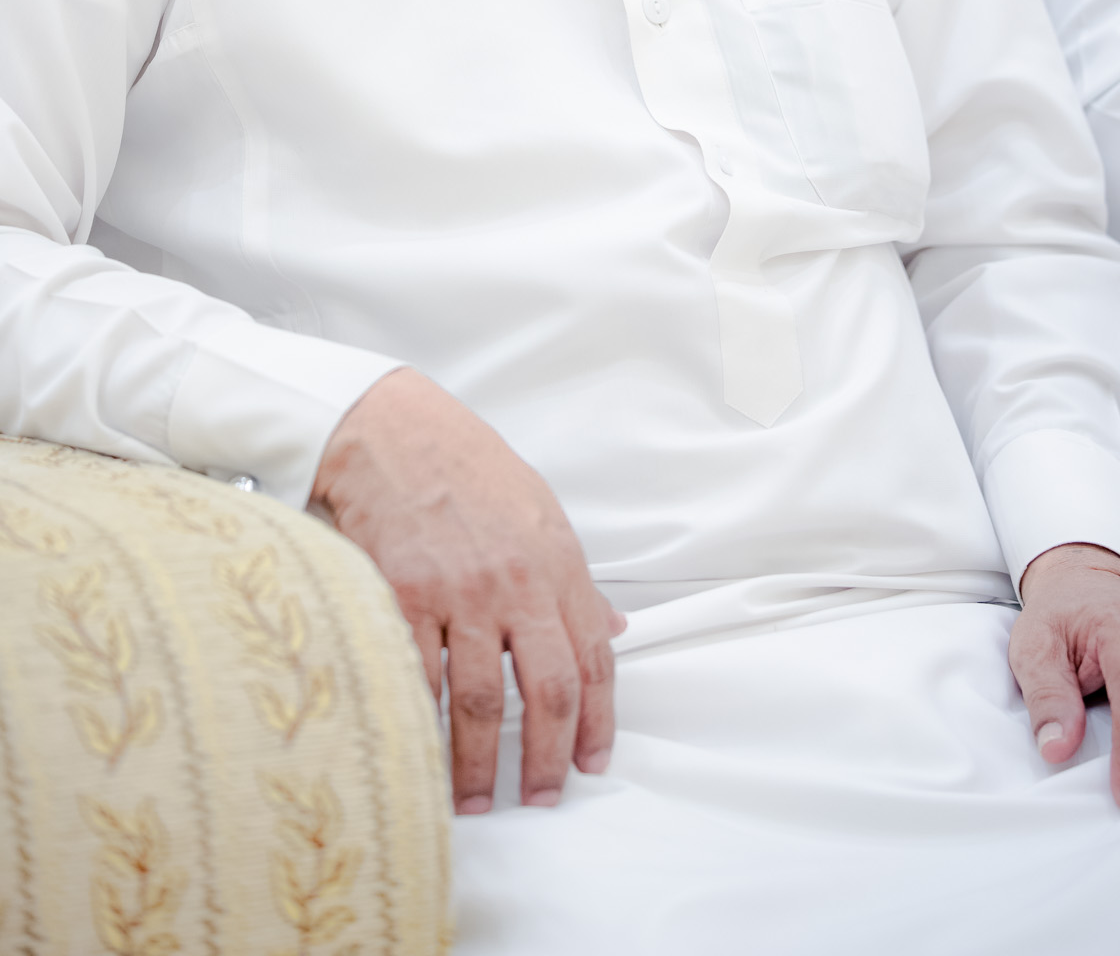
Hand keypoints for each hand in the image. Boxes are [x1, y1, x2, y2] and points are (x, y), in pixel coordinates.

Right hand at [312, 367, 625, 814]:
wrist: (395, 430)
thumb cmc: (468, 467)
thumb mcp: (541, 513)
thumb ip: (575, 580)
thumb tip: (611, 630)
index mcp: (556, 564)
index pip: (593, 659)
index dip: (596, 722)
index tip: (590, 764)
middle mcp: (515, 584)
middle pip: (546, 692)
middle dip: (547, 759)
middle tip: (540, 798)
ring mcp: (459, 594)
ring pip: (481, 701)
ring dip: (479, 764)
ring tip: (477, 800)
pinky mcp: (404, 598)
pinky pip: (418, 679)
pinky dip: (422, 725)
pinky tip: (422, 754)